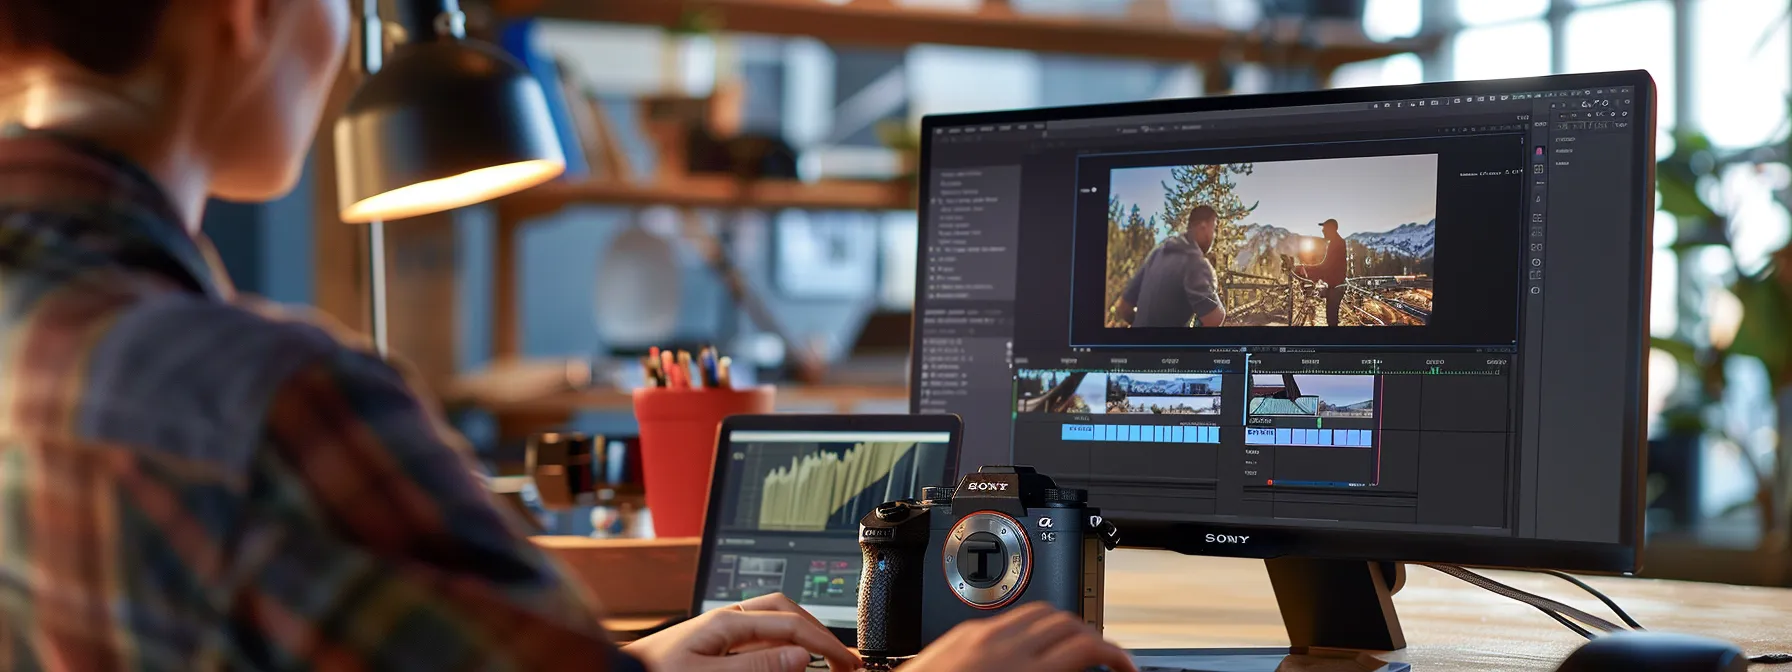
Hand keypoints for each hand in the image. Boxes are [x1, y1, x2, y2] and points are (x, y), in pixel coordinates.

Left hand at [623, 594, 859, 671]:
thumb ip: (755, 666)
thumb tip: (799, 655)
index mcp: (726, 621)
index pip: (790, 625)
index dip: (824, 643)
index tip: (847, 662)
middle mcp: (725, 621)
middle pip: (785, 612)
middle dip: (817, 630)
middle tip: (841, 658)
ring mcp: (719, 632)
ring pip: (772, 622)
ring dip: (800, 636)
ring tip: (821, 657)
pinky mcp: (713, 647)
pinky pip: (756, 638)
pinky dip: (779, 647)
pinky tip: (785, 662)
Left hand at [901, 603, 1136, 671]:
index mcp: (1021, 670)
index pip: (1086, 645)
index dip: (1116, 653)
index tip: (1124, 666)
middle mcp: (1000, 645)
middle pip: (1067, 620)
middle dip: (1093, 636)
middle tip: (1102, 659)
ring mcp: (978, 633)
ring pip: (1039, 610)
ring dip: (1063, 625)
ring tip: (1071, 647)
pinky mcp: (960, 632)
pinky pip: (1007, 617)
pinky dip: (1030, 626)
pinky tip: (1031, 645)